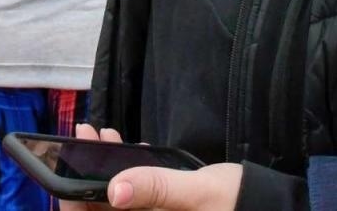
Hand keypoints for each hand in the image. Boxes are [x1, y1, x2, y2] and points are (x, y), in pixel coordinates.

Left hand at [60, 126, 241, 210]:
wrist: (269, 205)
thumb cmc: (237, 204)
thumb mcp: (197, 195)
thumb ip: (156, 190)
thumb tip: (115, 190)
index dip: (75, 201)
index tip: (67, 163)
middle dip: (89, 175)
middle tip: (87, 135)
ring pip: (116, 203)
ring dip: (106, 171)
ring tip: (103, 134)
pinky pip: (135, 200)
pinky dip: (127, 176)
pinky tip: (131, 150)